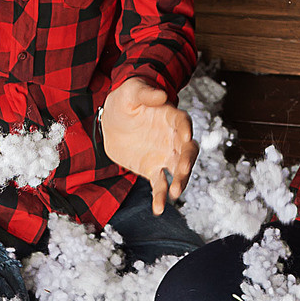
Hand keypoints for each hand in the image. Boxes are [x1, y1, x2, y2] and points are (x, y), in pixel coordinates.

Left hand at [99, 77, 197, 206]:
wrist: (112, 121)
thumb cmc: (125, 100)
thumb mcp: (131, 91)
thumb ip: (145, 93)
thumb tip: (161, 96)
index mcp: (170, 116)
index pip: (183, 122)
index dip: (185, 129)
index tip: (185, 137)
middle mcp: (173, 138)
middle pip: (187, 150)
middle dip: (187, 161)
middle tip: (181, 171)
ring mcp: (165, 155)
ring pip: (178, 170)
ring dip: (180, 181)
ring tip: (174, 193)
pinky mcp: (153, 169)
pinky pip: (160, 185)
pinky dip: (161, 197)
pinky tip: (158, 209)